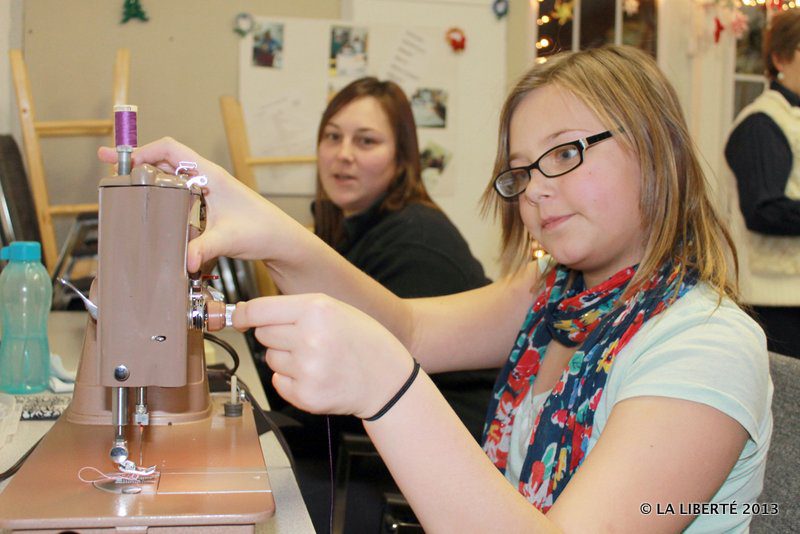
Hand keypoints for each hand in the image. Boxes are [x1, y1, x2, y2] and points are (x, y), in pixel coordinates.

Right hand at [98, 137, 302, 271]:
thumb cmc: (262, 231)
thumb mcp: (228, 238)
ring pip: (173, 177)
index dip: (144, 151)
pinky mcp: (211, 206)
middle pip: (166, 161)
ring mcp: (209, 192)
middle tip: (110, 166)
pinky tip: (152, 210)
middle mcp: (208, 179)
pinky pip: (181, 195)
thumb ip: (203, 248)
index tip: (121, 160)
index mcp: (211, 176)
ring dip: (149, 178)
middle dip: (138, 162)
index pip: (171, 149)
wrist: (282, 241)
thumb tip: (183, 262)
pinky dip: (163, 196)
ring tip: (124, 186)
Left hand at [234, 293, 414, 418]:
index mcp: (317, 310)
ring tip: (316, 359)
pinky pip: (279, 382)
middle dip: (277, 335)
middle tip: (305, 339)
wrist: (388, 380)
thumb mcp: (335, 309)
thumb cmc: (363, 341)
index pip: (259, 310)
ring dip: (286, 358)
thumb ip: (294, 308)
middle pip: (263, 334)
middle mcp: (310, 338)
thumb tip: (249, 314)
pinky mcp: (306, 396)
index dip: (244, 315)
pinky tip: (317, 376)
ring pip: (270, 359)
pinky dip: (292, 380)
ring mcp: (307, 369)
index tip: (239, 318)